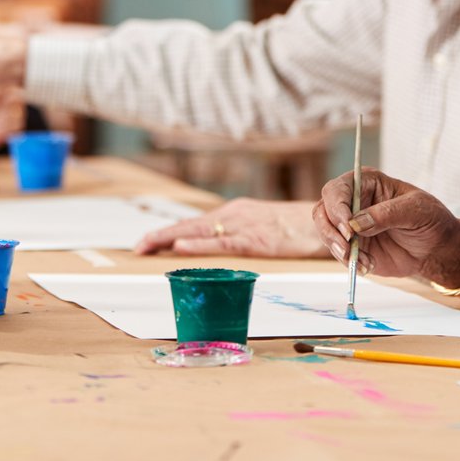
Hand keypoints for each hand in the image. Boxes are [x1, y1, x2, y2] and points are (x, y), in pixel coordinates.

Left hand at [135, 198, 326, 257]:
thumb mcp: (259, 228)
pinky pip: (222, 243)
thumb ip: (237, 235)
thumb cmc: (293, 228)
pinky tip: (181, 246)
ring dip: (170, 238)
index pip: (194, 223)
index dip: (168, 233)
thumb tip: (215, 247)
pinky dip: (199, 244)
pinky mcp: (255, 239)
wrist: (323, 222)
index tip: (146, 243)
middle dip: (161, 236)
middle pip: (190, 225)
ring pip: (199, 231)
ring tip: (147, 246)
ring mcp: (243, 226)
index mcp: (234, 213)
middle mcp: (234, 215)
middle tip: (137, 248)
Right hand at [312, 169, 459, 283]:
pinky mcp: (352, 246)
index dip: (337, 207)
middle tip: (346, 248)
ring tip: (362, 261)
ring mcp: (350, 225)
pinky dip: (349, 262)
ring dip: (338, 249)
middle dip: (330, 231)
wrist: (436, 247)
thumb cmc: (430, 219)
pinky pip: (339, 253)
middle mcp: (352, 201)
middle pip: (323, 210)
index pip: (337, 189)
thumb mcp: (416, 210)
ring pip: (325, 232)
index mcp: (366, 183)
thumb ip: (387, 214)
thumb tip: (357, 224)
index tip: (348, 228)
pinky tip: (368, 265)